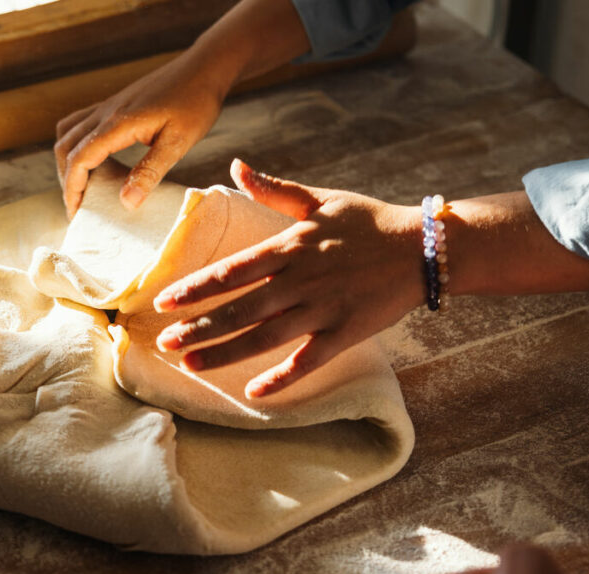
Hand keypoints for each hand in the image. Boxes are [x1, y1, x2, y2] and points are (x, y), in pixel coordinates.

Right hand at [54, 50, 227, 218]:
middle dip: (66, 180)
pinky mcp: (114, 104)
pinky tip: (92, 159)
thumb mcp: (178, 141)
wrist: (203, 68)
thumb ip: (151, 171)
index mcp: (118, 123)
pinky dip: (75, 144)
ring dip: (67, 161)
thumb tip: (127, 202)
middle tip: (78, 207)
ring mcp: (107, 106)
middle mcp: (106, 112)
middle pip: (66, 147)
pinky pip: (79, 122)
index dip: (72, 189)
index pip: (79, 159)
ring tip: (81, 186)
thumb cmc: (196, 103)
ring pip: (68, 133)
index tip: (77, 214)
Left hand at [153, 159, 423, 398]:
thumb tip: (236, 165)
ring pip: (265, 337)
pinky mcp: (345, 333)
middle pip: (240, 308)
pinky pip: (308, 360)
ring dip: (225, 353)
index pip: (232, 271)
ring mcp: (322, 310)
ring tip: (190, 364)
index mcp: (290, 247)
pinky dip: (282, 378)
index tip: (163, 301)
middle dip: (198, 326)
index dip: (195, 288)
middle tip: (163, 341)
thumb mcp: (319, 200)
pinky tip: (253, 392)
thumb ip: (274, 188)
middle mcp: (300, 281)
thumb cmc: (368, 222)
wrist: (425, 248)